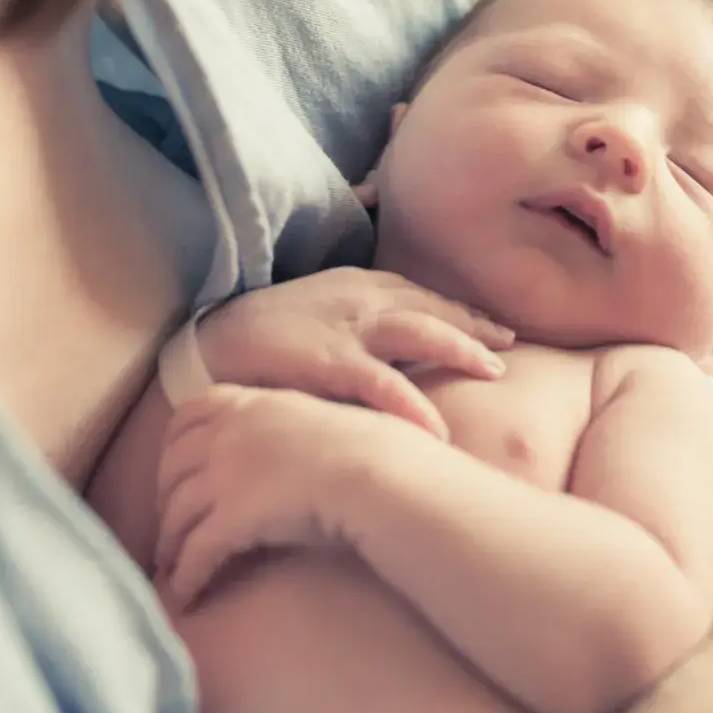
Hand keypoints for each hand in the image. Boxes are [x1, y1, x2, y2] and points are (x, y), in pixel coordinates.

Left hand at [155, 385, 384, 608]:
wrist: (381, 472)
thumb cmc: (376, 448)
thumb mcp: (324, 420)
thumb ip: (297, 427)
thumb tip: (306, 447)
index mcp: (252, 404)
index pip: (191, 412)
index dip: (173, 443)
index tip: (171, 466)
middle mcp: (229, 433)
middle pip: (172, 465)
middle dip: (164, 497)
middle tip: (170, 523)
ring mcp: (225, 473)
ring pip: (177, 513)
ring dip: (169, 543)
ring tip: (170, 566)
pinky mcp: (231, 518)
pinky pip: (196, 552)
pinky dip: (186, 576)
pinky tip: (187, 595)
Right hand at [196, 267, 513, 441]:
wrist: (204, 346)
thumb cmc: (261, 339)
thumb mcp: (317, 318)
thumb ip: (357, 328)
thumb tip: (397, 356)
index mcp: (355, 286)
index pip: (421, 296)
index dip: (461, 313)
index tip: (496, 331)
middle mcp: (358, 299)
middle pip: (431, 308)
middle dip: (473, 326)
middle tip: (508, 348)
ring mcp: (345, 328)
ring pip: (420, 332)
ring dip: (461, 349)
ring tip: (494, 372)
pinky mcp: (326, 361)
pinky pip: (382, 383)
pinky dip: (413, 403)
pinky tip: (438, 426)